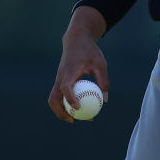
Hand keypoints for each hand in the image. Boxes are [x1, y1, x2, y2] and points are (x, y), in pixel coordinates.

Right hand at [48, 7, 108, 122]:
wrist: (76, 39)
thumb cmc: (89, 51)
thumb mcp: (100, 64)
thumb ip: (103, 80)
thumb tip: (105, 99)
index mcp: (69, 71)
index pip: (65, 87)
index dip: (70, 99)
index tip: (78, 108)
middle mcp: (60, 77)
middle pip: (53, 98)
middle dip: (61, 112)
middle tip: (74, 120)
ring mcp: (58, 79)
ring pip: (54, 98)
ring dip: (61, 110)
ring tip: (75, 118)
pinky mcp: (60, 80)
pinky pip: (59, 94)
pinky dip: (65, 103)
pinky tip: (77, 107)